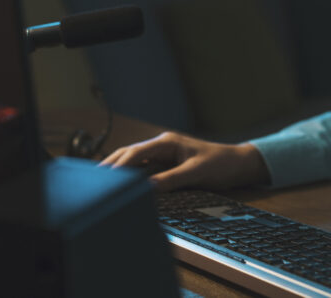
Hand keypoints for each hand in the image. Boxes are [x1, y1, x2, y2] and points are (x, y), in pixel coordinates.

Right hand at [99, 131, 269, 191]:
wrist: (238, 164)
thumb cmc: (221, 164)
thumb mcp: (196, 173)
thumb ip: (171, 179)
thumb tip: (147, 188)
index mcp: (167, 142)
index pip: (136, 152)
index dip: (118, 165)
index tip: (105, 177)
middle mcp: (162, 146)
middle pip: (129, 155)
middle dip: (111, 166)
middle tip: (92, 180)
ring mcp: (163, 155)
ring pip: (134, 162)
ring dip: (118, 171)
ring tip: (100, 184)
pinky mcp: (166, 165)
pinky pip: (143, 170)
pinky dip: (130, 177)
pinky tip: (120, 185)